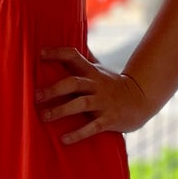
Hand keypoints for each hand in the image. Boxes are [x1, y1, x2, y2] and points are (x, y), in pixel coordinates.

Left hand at [35, 45, 156, 143]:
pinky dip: (78, 133)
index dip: (57, 53)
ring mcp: (103, 102)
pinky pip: (92, 127)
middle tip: (36, 96)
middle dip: (54, 89)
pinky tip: (63, 140)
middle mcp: (96, 85)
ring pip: (81, 104)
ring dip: (61, 110)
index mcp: (91, 72)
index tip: (39, 53)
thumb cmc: (112, 84)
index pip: (73, 56)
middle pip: (74, 82)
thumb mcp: (99, 70)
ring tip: (44, 117)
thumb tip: (70, 38)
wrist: (141, 100)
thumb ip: (84, 59)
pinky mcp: (109, 119)